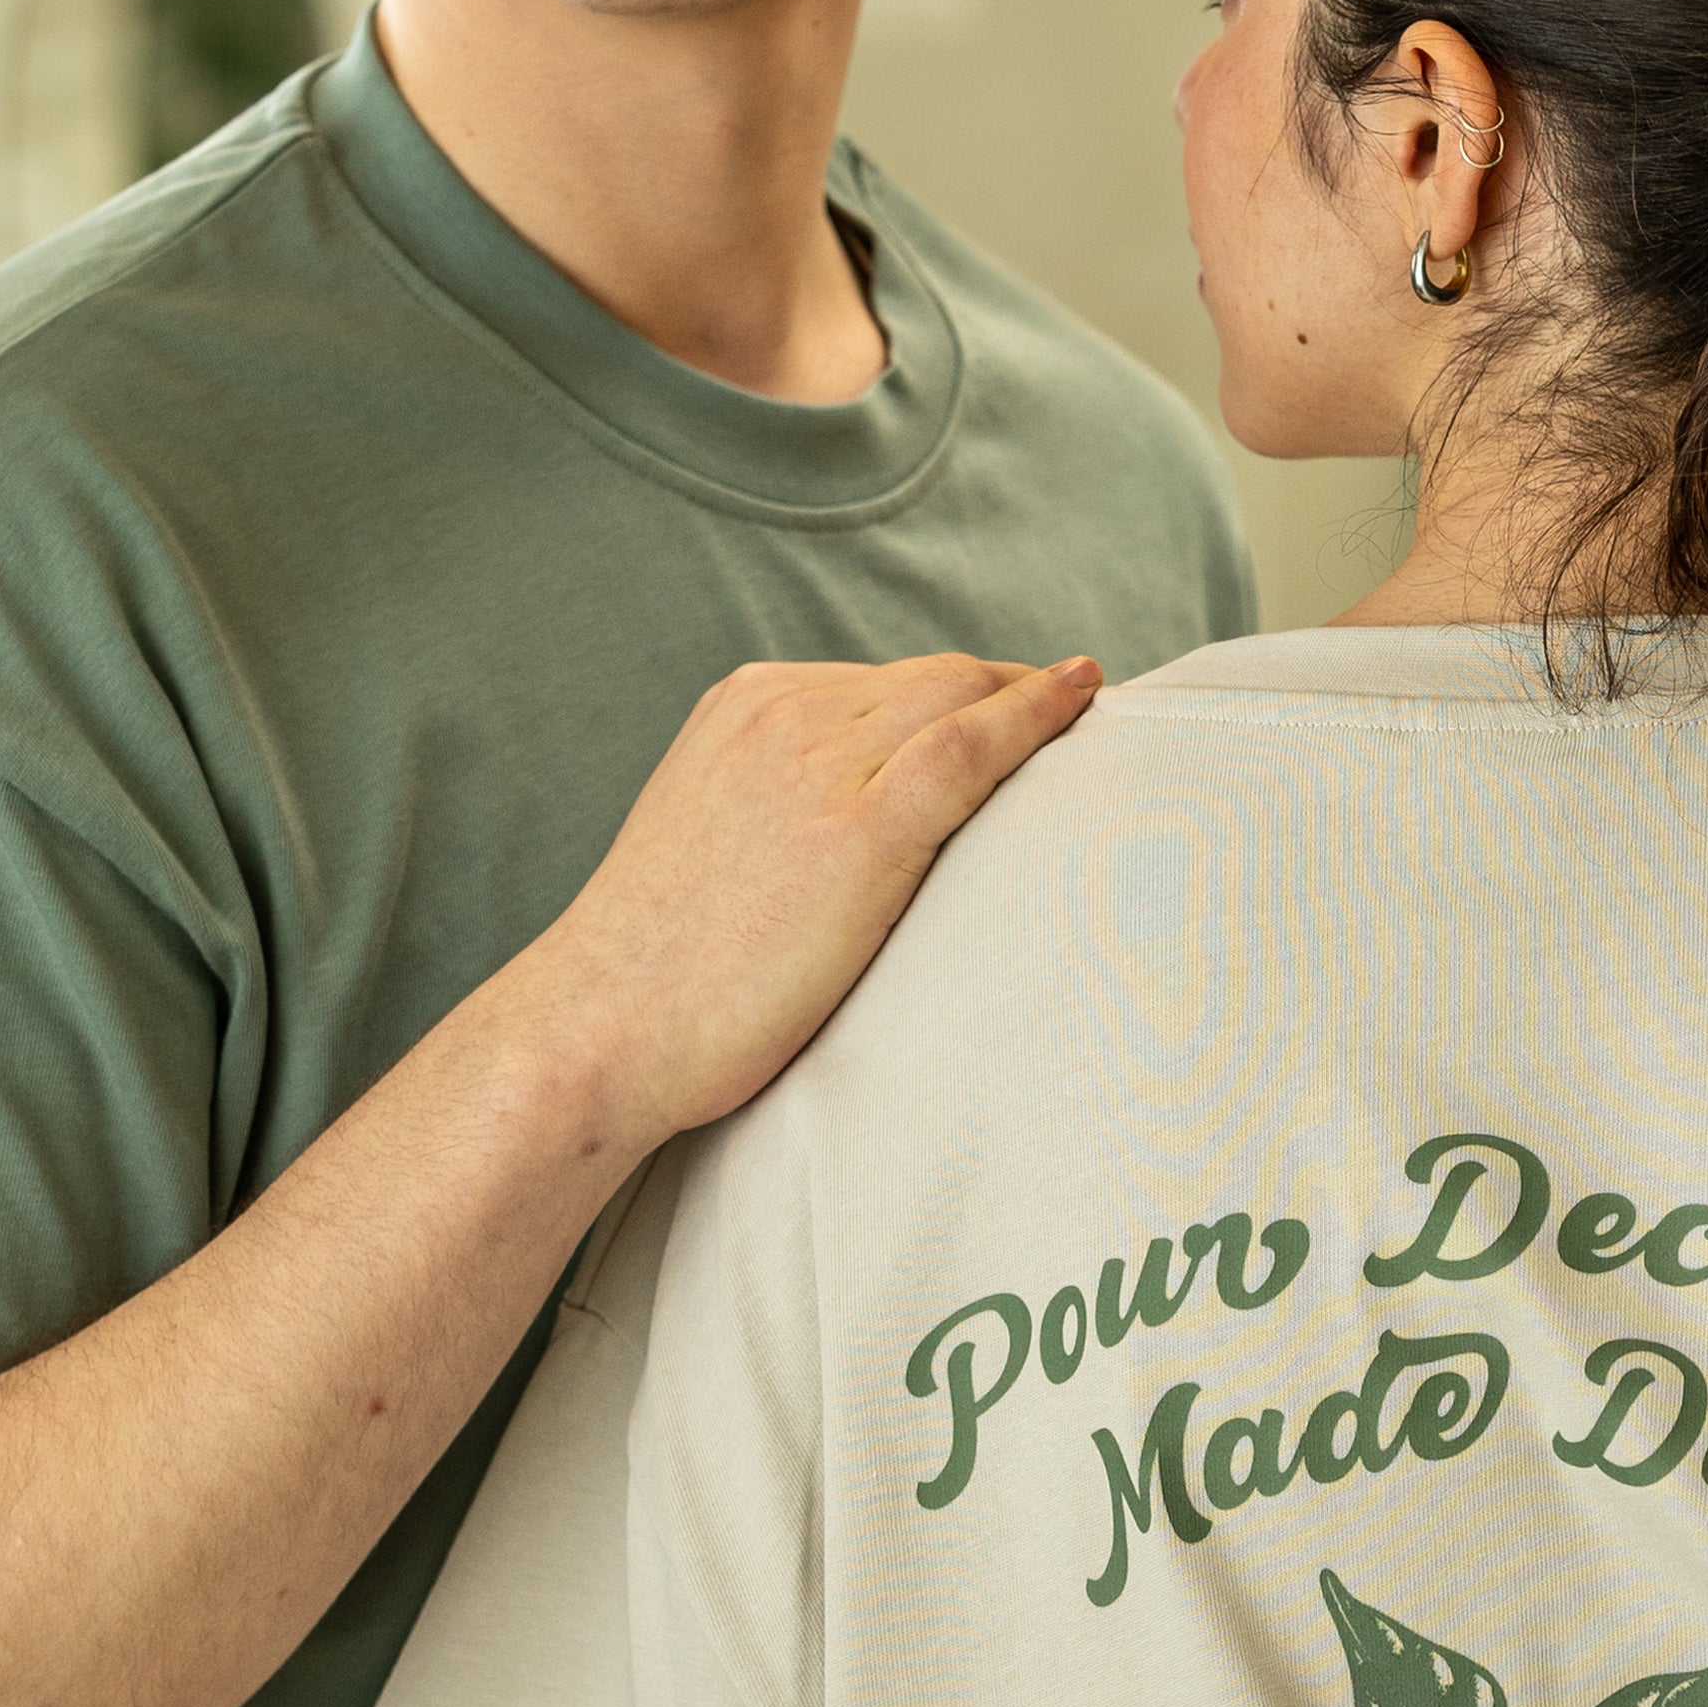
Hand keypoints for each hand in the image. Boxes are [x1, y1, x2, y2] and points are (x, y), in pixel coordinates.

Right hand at [551, 649, 1101, 1144]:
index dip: (966, 697)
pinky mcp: (858, 826)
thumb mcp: (719, 855)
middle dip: (1013, 692)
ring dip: (1039, 706)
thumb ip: (785, 823)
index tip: (1019, 713)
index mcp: (745, 709)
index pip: (885, 686)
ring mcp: (821, 761)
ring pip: (961, 701)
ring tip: (1103, 720)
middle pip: (935, 680)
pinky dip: (1038, 717)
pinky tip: (1086, 700)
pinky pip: (972, 748)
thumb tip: (850, 857)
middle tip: (1083, 716)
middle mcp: (785, 713)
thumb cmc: (659, 979)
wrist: (604, 1025)